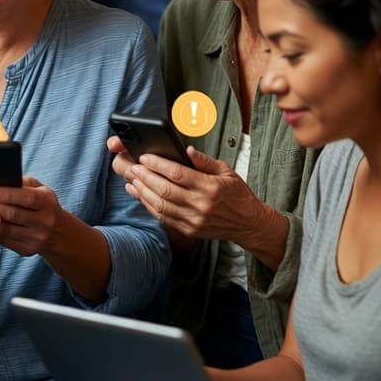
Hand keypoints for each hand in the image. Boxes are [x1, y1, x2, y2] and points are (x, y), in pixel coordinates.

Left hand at [0, 176, 62, 255]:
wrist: (57, 232)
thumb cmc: (42, 204)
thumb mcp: (40, 189)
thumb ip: (23, 183)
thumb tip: (1, 178)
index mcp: (48, 202)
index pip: (28, 198)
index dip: (8, 194)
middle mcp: (45, 222)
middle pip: (14, 214)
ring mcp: (36, 238)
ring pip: (7, 229)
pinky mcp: (27, 250)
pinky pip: (5, 240)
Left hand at [118, 145, 267, 245]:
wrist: (248, 223)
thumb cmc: (237, 195)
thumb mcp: (226, 171)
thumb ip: (204, 160)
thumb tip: (187, 150)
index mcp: (210, 187)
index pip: (177, 174)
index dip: (158, 164)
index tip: (146, 157)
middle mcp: (201, 205)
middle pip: (164, 190)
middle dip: (145, 177)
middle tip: (133, 167)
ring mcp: (194, 220)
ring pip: (160, 205)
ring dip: (143, 192)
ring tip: (132, 180)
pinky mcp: (189, 230)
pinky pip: (163, 217)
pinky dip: (149, 206)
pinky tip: (141, 195)